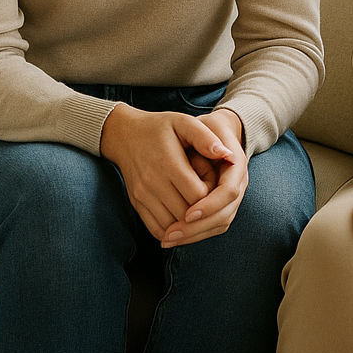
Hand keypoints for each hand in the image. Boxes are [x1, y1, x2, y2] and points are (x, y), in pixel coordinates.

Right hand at [100, 103, 236, 243]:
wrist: (125, 134)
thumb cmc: (160, 127)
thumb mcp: (183, 122)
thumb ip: (205, 137)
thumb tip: (227, 155)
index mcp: (167, 162)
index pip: (198, 194)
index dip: (212, 193)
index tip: (214, 181)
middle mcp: (152, 183)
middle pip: (186, 213)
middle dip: (203, 209)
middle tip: (207, 194)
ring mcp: (142, 196)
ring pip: (172, 226)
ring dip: (189, 223)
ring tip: (196, 204)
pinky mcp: (136, 204)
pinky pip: (156, 229)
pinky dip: (173, 230)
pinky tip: (183, 218)